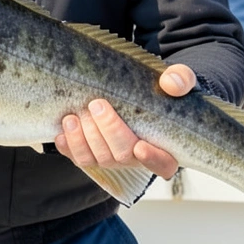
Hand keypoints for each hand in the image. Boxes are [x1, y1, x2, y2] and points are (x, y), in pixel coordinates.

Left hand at [54, 63, 197, 180]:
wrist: (138, 90)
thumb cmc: (163, 90)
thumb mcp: (179, 80)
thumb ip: (181, 80)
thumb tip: (171, 84)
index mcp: (166, 148)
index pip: (163, 164)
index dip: (152, 159)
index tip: (140, 146)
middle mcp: (137, 158)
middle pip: (121, 156)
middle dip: (107, 132)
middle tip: (97, 105)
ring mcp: (113, 158)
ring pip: (96, 159)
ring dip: (82, 140)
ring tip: (74, 117)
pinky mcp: (92, 153)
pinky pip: (78, 157)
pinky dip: (68, 146)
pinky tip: (62, 131)